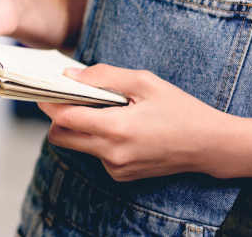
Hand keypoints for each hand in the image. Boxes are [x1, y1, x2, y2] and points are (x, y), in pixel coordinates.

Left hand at [39, 64, 235, 181]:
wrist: (208, 145)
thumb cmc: (180, 109)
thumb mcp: (145, 82)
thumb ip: (104, 77)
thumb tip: (71, 75)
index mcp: (117, 129)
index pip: (65, 118)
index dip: (49, 102)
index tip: (43, 88)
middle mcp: (112, 154)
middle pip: (61, 137)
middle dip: (57, 117)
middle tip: (66, 97)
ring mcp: (116, 169)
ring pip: (78, 146)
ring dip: (79, 127)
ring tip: (103, 108)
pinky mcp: (121, 176)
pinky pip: (96, 155)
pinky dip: (98, 139)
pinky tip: (121, 126)